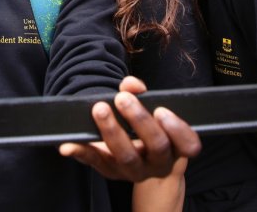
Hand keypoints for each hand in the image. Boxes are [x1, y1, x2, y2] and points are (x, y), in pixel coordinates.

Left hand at [58, 76, 200, 182]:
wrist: (147, 163)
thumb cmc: (153, 129)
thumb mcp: (155, 111)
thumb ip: (143, 95)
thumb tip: (130, 83)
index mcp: (177, 147)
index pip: (188, 144)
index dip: (177, 129)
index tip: (161, 109)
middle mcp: (159, 163)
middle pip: (156, 147)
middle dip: (139, 121)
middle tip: (122, 98)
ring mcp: (136, 171)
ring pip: (127, 158)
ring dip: (112, 132)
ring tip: (100, 109)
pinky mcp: (112, 172)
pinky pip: (96, 163)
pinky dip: (81, 153)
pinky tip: (68, 145)